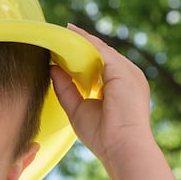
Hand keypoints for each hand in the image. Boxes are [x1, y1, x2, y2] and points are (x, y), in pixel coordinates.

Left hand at [49, 25, 156, 179]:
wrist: (123, 148)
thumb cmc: (104, 137)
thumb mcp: (78, 109)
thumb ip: (66, 88)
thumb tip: (52, 68)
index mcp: (122, 87)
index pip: (102, 65)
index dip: (83, 56)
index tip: (64, 49)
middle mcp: (128, 76)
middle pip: (102, 54)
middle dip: (82, 45)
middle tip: (61, 35)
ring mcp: (128, 72)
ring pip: (102, 49)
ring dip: (82, 40)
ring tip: (63, 31)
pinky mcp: (123, 70)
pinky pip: (101, 50)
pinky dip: (85, 41)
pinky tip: (71, 35)